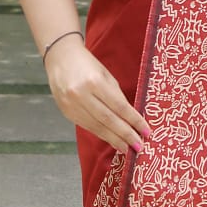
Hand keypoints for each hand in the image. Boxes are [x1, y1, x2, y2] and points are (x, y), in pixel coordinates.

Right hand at [45, 33, 149, 154]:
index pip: (119, 106)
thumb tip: (130, 118)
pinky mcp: (67, 113)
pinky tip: (112, 140)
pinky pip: (88, 126)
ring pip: (97, 127)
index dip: (134, 120)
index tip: (146, 131)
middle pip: (108, 120)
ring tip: (127, 148)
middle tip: (139, 147)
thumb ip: (116, 96)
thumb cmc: (86, 64)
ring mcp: (72, 105)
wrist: (60, 58)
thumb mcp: (105, 75)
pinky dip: (102, 134)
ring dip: (114, 139)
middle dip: (126, 135)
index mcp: (95, 82)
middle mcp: (81, 95)